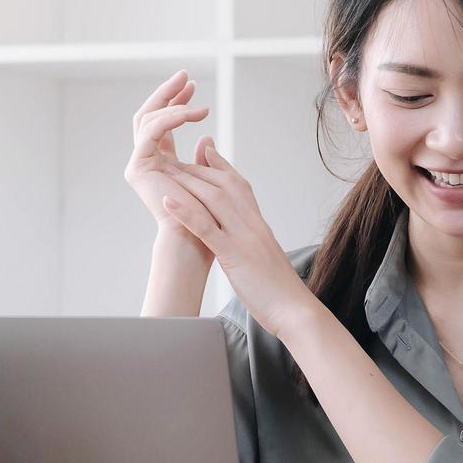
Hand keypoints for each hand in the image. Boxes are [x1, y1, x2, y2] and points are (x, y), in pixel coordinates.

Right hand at [124, 70, 211, 242]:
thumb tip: (207, 137)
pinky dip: (171, 118)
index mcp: (161, 161)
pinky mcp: (137, 167)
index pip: (163, 122)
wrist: (196, 239)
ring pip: (147, 119)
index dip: (175, 101)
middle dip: (167, 93)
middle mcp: (146, 160)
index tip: (192, 85)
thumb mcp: (207, 177)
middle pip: (148, 115)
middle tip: (185, 76)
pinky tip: (191, 113)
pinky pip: (151, 132)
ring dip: (174, 105)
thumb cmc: (206, 216)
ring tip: (199, 102)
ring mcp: (139, 163)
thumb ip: (203, 157)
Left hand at [158, 138, 315, 335]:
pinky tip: (167, 201)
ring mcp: (244, 237)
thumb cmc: (282, 292)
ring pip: (214, 199)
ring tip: (167, 169)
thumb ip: (255, 243)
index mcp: (260, 225)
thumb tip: (246, 241)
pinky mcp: (235, 255)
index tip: (207, 152)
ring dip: (188, 182)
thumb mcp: (267, 260)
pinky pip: (206, 228)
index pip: (240, 186)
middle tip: (176, 158)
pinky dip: (185, 211)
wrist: (296, 310)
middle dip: (199, 168)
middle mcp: (253, 224)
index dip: (222, 166)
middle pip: (224, 185)